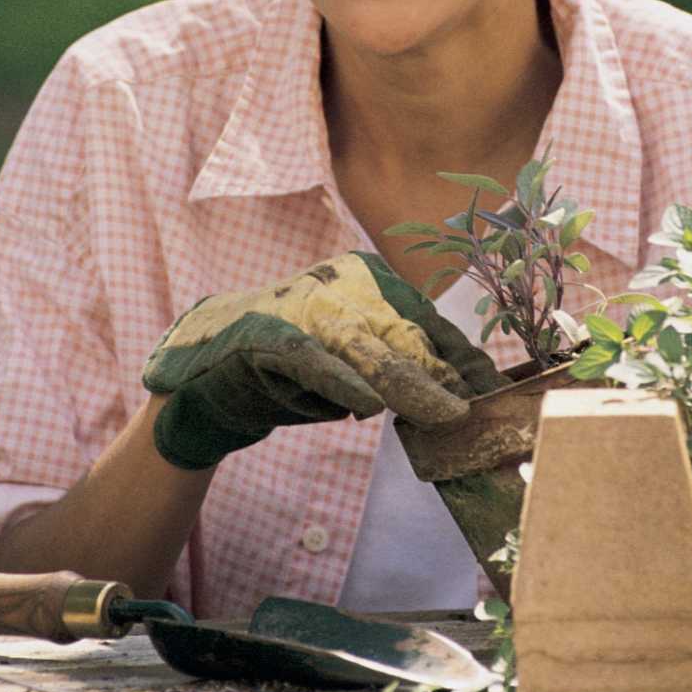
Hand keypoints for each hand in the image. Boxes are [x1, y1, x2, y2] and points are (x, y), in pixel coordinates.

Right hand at [140, 251, 506, 469]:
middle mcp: (337, 284)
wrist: (198, 375)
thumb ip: (394, 367)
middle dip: (444, 376)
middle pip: (404, 335)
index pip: (424, 321)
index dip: (460, 358)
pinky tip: (366, 403)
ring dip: (409, 384)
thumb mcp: (348, 362)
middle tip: (477, 412)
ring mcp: (301, 308)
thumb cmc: (287, 370)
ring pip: (367, 349)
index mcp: (363, 278)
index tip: (493, 391)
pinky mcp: (266, 338)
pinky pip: (313, 361)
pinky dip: (340, 381)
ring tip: (445, 413)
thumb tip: (458, 394)